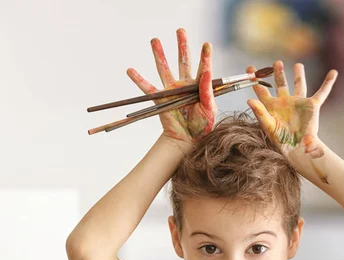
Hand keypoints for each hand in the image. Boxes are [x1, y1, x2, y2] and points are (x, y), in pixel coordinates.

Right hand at [127, 29, 216, 144]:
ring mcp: (172, 90)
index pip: (203, 68)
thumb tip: (207, 72)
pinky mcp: (161, 99)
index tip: (207, 45)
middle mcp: (185, 85)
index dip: (205, 56)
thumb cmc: (202, 127)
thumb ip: (207, 91)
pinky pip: (148, 89)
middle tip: (180, 30)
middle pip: (183, 61)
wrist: (188, 141)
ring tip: (155, 40)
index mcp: (199, 86)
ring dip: (160, 54)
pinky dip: (139, 80)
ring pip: (165, 69)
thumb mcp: (210, 109)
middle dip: (182, 45)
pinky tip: (130, 70)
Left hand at [246, 61, 337, 164]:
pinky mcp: (312, 106)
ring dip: (299, 74)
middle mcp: (285, 103)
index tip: (250, 69)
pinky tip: (333, 73)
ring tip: (298, 65)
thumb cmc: (281, 141)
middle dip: (278, 73)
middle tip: (277, 62)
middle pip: (281, 84)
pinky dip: (328, 83)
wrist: (298, 148)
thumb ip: (260, 113)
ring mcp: (298, 103)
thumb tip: (249, 100)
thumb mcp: (268, 126)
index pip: (262, 91)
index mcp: (272, 107)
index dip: (256, 80)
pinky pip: (322, 93)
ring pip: (299, 85)